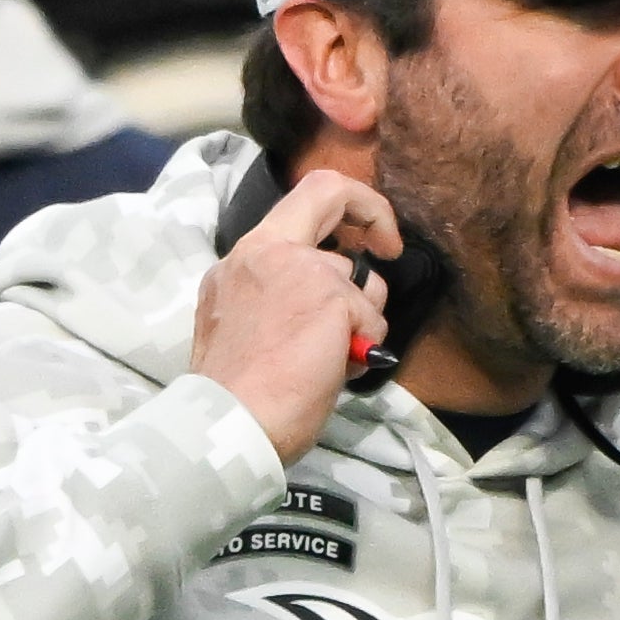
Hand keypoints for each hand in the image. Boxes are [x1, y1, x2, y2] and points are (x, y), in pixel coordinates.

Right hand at [192, 169, 401, 463]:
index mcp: (242, 257)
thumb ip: (275, 294)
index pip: (300, 195)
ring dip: (362, 320)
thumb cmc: (234, 390)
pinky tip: (334, 373)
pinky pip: (372, 322)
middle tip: (391, 249)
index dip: (346, 201)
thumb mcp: (239, 320)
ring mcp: (303, 270)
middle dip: (374, 214)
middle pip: (331, 194)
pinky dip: (363, 350)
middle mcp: (268, 250)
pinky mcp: (333, 300)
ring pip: (363, 281)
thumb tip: (320, 303)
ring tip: (332, 361)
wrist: (228, 424)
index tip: (364, 238)